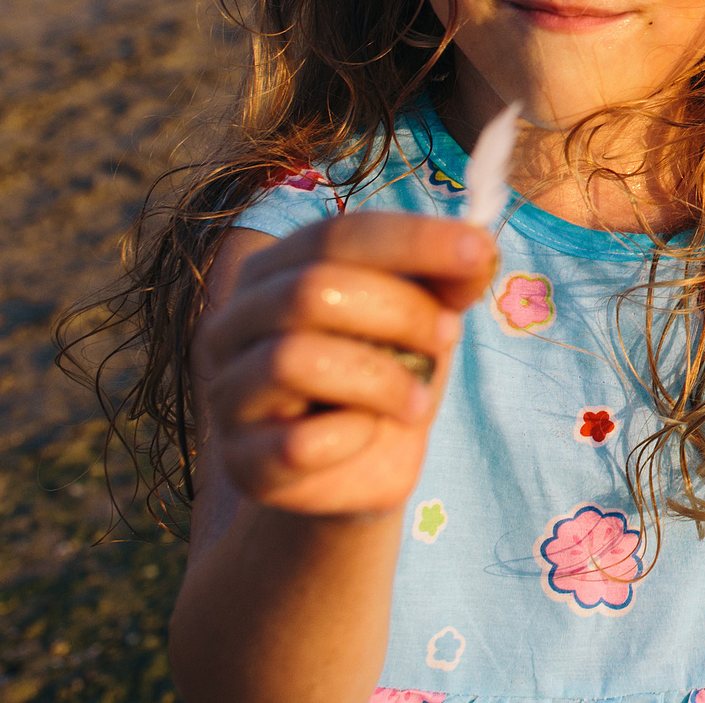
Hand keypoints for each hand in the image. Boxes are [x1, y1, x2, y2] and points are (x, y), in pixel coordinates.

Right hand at [198, 214, 495, 517]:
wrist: (361, 469)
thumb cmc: (388, 373)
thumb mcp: (424, 317)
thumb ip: (444, 279)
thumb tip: (476, 251)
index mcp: (273, 271)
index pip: (335, 235)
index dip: (410, 239)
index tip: (477, 250)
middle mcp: (233, 325)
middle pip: (310, 289)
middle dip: (401, 311)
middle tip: (448, 337)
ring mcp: (227, 394)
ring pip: (293, 359)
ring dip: (381, 378)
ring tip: (416, 400)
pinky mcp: (242, 461)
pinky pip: (296, 442)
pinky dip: (352, 436)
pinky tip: (367, 436)